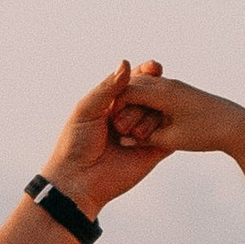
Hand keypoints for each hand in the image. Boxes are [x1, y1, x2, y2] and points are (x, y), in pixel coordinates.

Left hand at [41, 62, 171, 219]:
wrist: (79, 180)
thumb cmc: (76, 143)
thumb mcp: (87, 109)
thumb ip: (108, 88)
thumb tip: (127, 63)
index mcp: (113, 101)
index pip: (135, 81)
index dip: (146, 72)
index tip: (154, 66)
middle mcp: (130, 114)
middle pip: (152, 94)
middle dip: (150, 94)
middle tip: (139, 104)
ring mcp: (143, 132)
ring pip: (161, 113)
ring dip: (147, 117)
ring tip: (123, 134)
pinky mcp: (153, 150)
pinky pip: (168, 136)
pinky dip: (165, 132)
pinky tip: (148, 134)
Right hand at [105, 70, 244, 160]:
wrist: (238, 125)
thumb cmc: (206, 134)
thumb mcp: (172, 139)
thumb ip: (146, 139)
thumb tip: (124, 141)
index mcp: (163, 93)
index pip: (127, 92)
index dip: (113, 107)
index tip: (104, 123)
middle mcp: (168, 85)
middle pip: (133, 85)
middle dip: (119, 100)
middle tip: (107, 120)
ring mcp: (175, 87)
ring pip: (144, 86)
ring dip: (131, 99)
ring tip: (118, 115)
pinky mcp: (181, 92)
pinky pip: (155, 91)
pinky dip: (144, 102)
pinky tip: (138, 115)